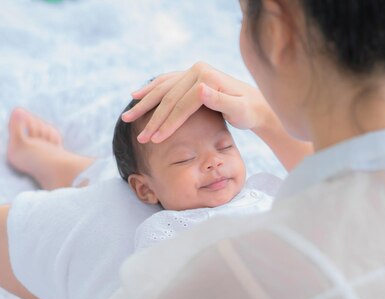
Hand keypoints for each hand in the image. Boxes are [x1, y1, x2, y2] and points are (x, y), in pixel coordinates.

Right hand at [121, 62, 270, 142]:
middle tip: (139, 137)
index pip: (180, 104)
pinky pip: (166, 84)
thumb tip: (199, 89)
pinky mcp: (191, 77)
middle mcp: (197, 70)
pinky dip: (151, 91)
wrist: (257, 104)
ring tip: (127, 117)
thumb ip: (221, 101)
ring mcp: (192, 72)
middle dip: (152, 119)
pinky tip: (137, 96)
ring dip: (145, 104)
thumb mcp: (240, 110)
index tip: (155, 141)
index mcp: (205, 77)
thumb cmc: (250, 111)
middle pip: (168, 97)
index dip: (167, 124)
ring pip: (163, 89)